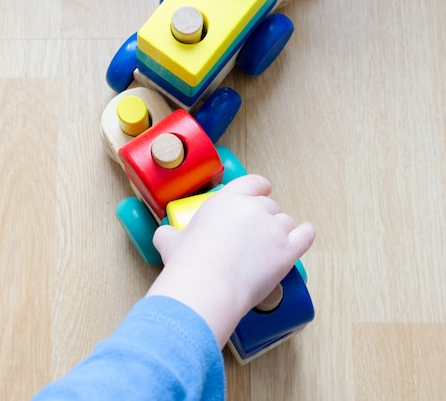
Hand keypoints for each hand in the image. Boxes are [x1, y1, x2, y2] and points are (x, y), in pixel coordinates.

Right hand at [146, 174, 314, 344]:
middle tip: (256, 236)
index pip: (252, 184)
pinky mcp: (288, 249)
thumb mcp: (170, 242)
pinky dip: (305, 234)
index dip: (258, 191)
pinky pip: (305, 235)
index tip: (258, 197)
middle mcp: (252, 208)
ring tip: (272, 246)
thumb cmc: (188, 265)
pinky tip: (303, 235)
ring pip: (286, 222)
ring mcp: (272, 228)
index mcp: (226, 200)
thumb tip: (163, 235)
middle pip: (269, 206)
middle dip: (264, 219)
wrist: (207, 286)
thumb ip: (169, 234)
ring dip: (281, 232)